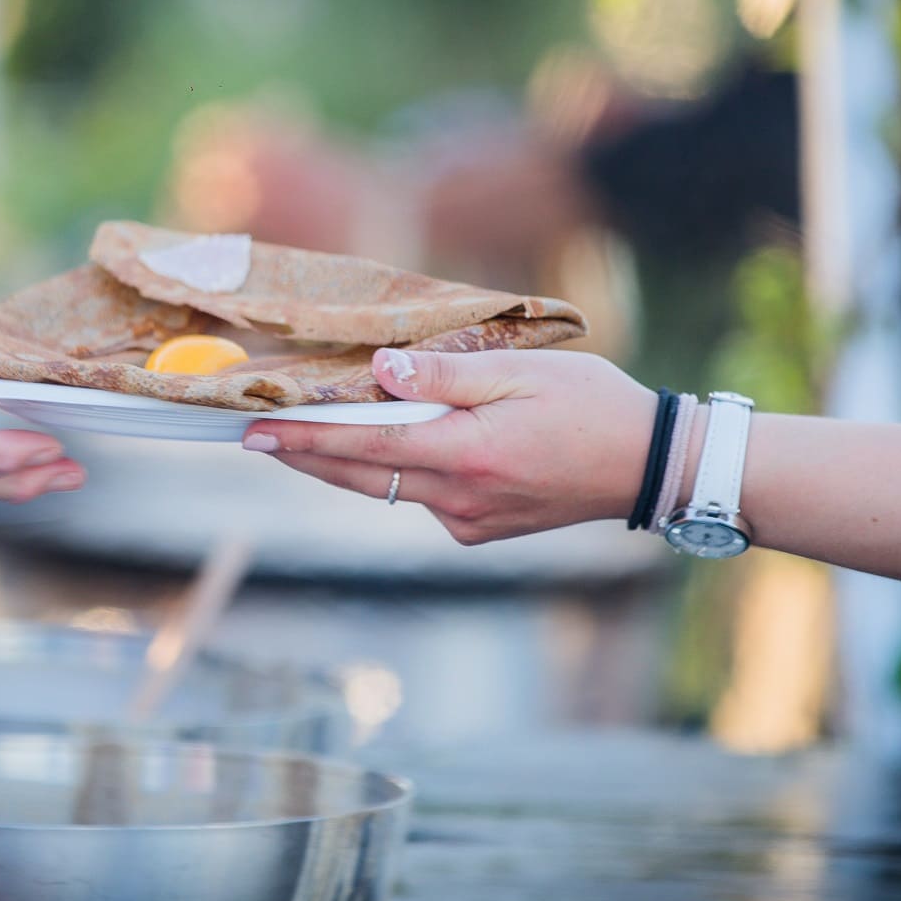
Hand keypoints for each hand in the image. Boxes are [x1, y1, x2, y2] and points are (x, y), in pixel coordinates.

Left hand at [239, 348, 655, 543]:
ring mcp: (468, 521)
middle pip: (361, 475)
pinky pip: (421, 499)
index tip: (256, 431)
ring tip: (301, 435)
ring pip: (388, 488)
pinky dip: (397, 472)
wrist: (648, 467)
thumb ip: (446, 375)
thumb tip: (380, 369)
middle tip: (252, 435)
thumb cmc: (592, 406)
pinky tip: (391, 445)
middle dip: (305, 454)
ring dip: (348, 462)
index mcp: (466, 455)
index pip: (364, 445)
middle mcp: (460, 499)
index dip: (304, 438)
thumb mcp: (522, 373)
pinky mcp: (479, 531)